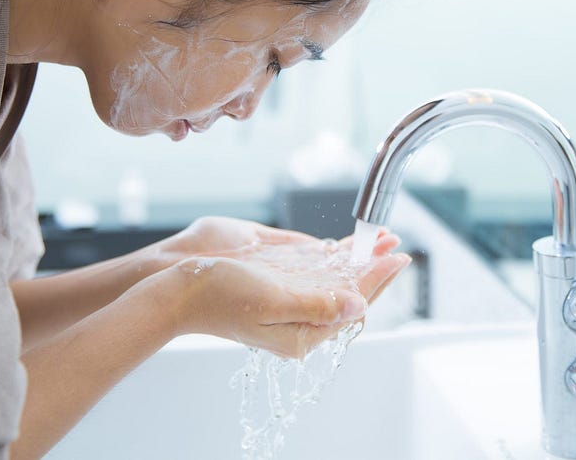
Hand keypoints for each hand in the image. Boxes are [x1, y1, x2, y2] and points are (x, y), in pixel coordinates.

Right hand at [135, 219, 410, 357]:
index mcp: (302, 332)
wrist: (177, 289)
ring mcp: (288, 302)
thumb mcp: (272, 300)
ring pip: (335, 281)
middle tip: (398, 246)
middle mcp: (299, 320)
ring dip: (359, 261)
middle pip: (349, 293)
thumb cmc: (217, 297)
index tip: (398, 256)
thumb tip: (358, 304)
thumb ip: (317, 304)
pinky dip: (334, 259)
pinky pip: (314, 274)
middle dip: (375, 269)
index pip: (353, 302)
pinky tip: (345, 250)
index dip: (378, 277)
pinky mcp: (276, 287)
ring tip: (381, 244)